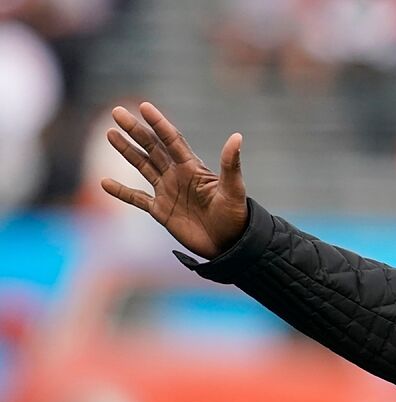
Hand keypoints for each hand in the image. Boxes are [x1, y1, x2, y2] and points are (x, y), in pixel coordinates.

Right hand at [100, 102, 248, 259]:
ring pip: (143, 166)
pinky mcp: (161, 211)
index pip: (172, 140)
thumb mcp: (233, 190)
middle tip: (117, 112)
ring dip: (126, 151)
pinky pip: (137, 198)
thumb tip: (237, 136)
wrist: (229, 245)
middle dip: (135, 130)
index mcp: (193, 168)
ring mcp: (168, 192)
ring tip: (110, 134)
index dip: (159, 123)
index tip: (144, 106)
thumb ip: (231, 165)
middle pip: (152, 148)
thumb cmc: (235, 217)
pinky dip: (121, 192)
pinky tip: (104, 182)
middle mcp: (178, 176)